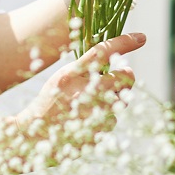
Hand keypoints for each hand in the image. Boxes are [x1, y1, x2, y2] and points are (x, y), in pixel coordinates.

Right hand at [15, 31, 144, 144]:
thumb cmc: (50, 103)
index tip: (141, 37)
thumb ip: (85, 69)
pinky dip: (105, 118)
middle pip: (124, 77)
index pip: (102, 52)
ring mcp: (92, 113)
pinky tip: (88, 120)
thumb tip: (113, 61)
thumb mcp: (61, 79)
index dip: (124, 42)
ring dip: (114, 99)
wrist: (33, 137)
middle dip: (127, 75)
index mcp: (71, 75)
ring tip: (94, 103)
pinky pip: (113, 120)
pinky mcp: (97, 131)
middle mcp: (83, 92)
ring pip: (121, 100)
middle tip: (123, 74)